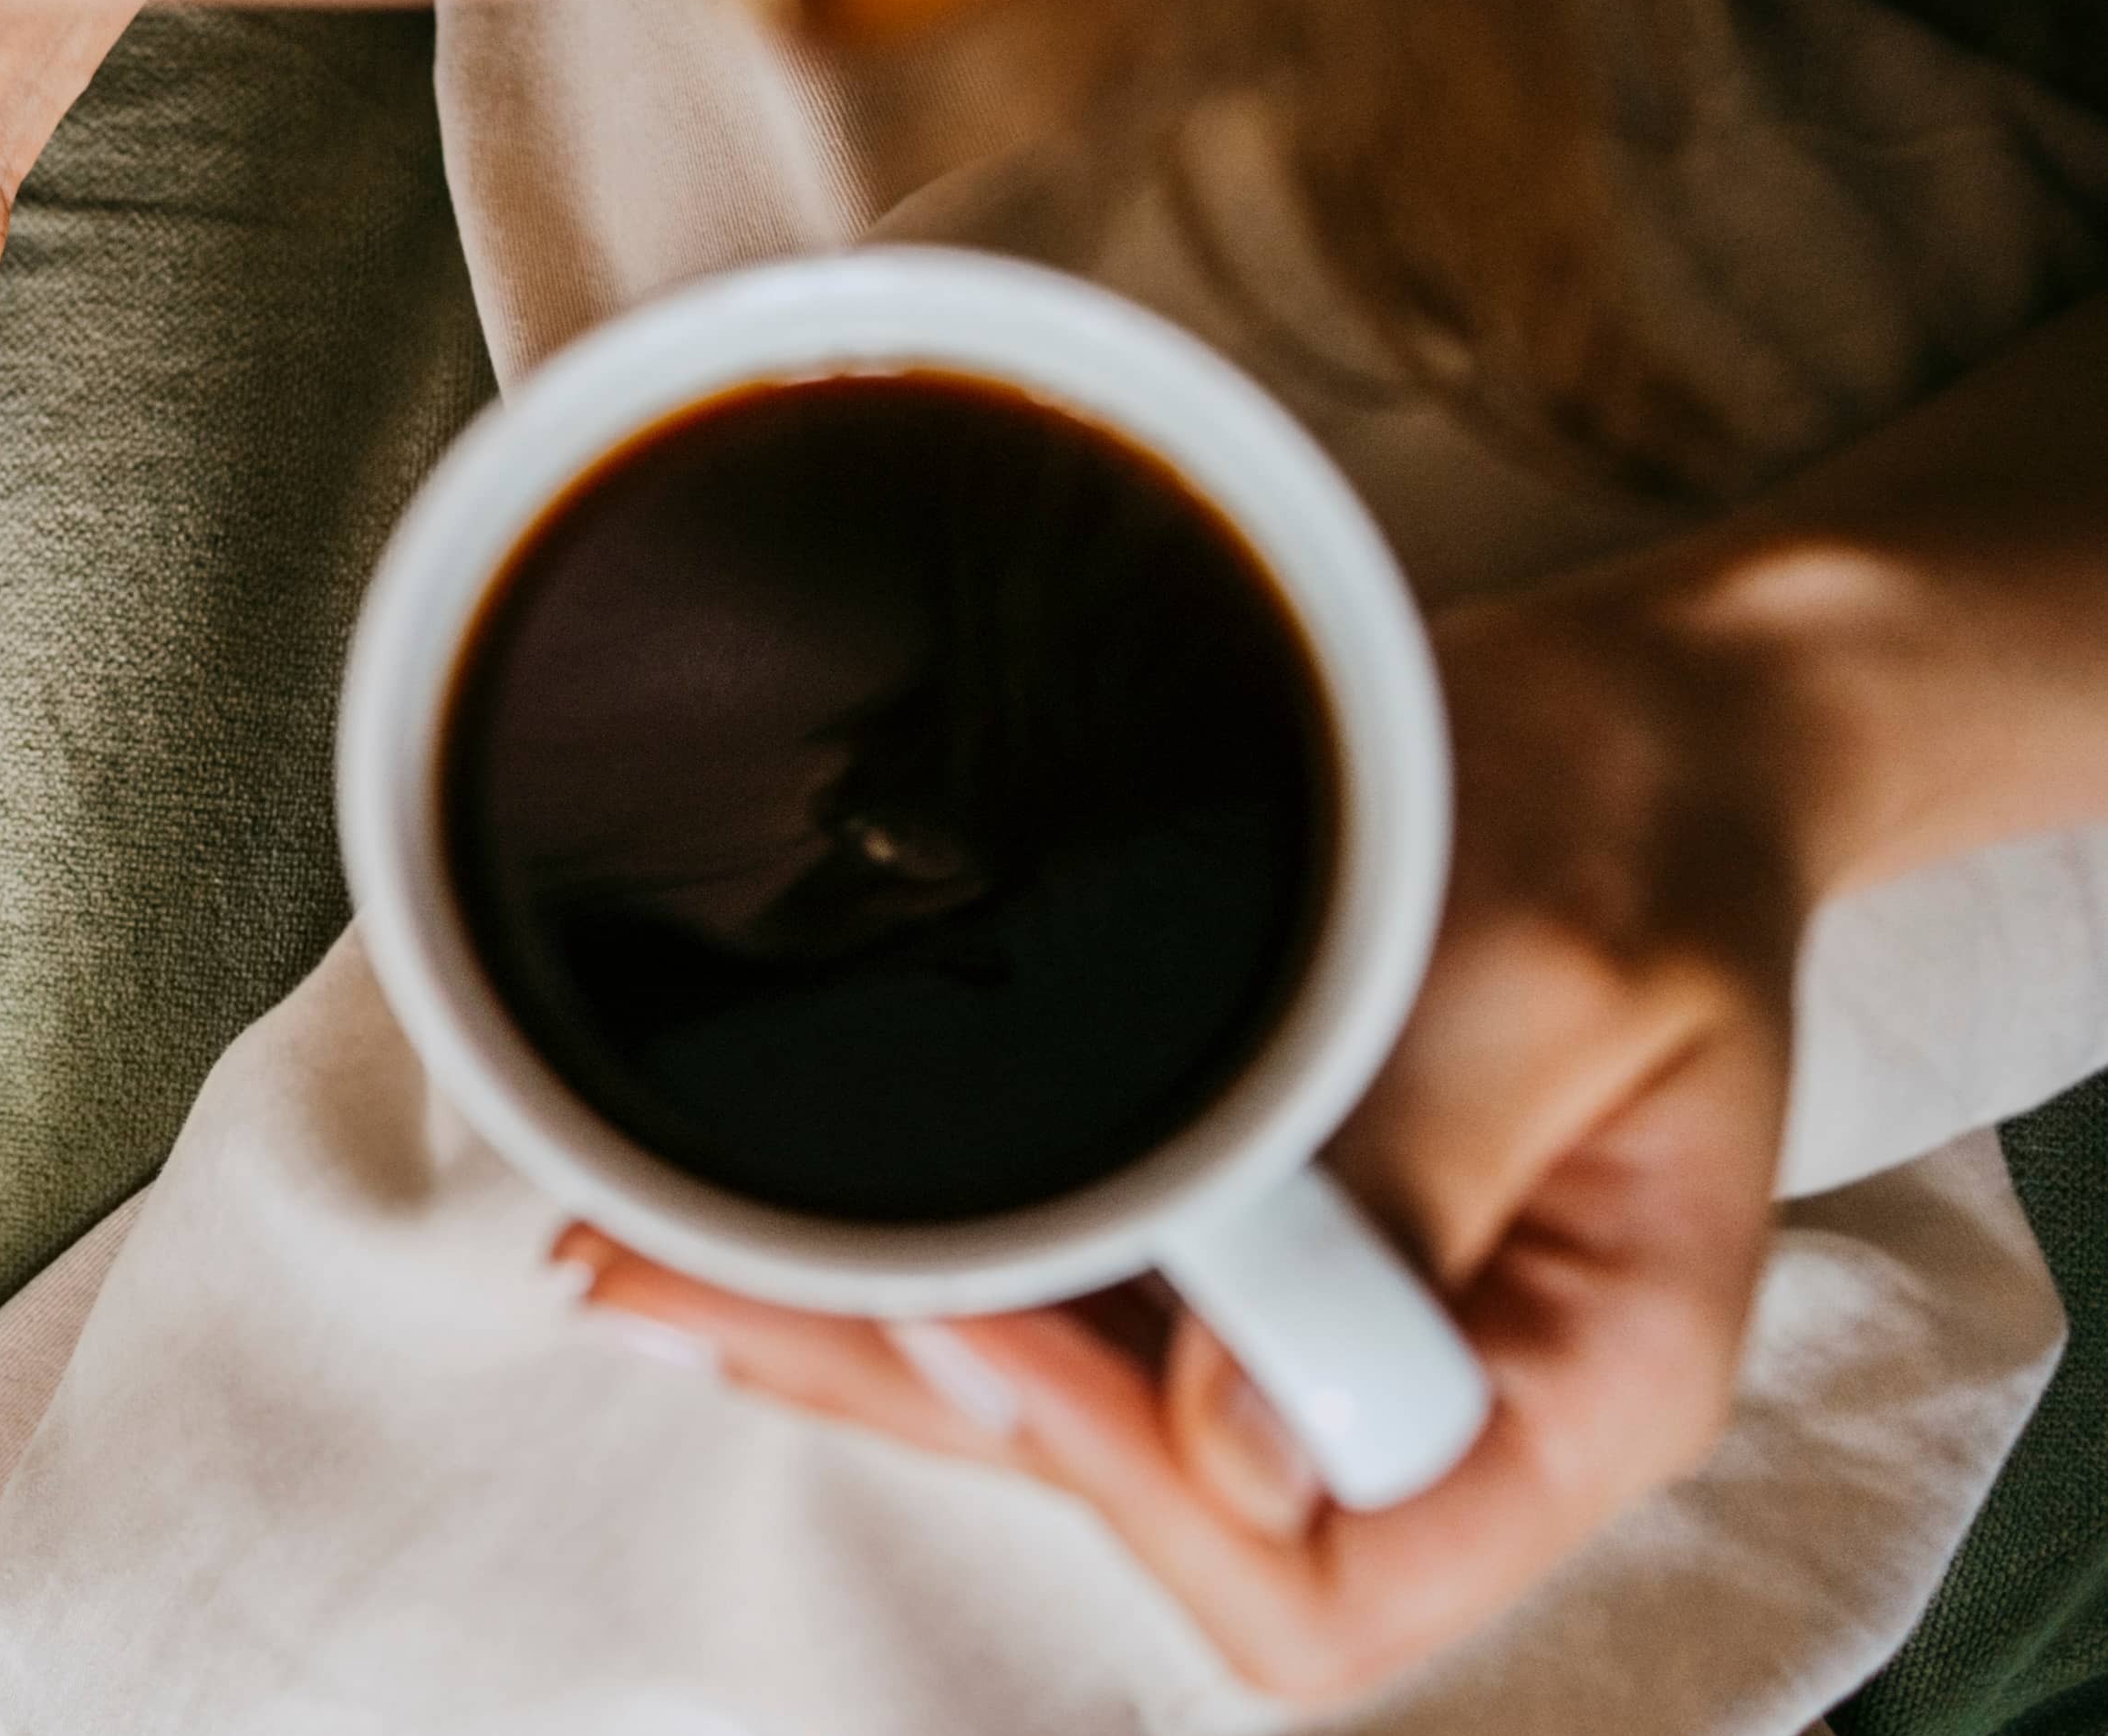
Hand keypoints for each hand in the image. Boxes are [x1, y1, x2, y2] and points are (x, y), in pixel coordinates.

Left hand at [567, 582, 1811, 1702]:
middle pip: (1138, 1499)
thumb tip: (1237, 1452)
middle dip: (904, 1392)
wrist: (1638, 713)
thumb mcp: (1547, 970)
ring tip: (645, 1251)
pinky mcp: (1225, 1237)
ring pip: (1060, 1404)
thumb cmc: (1624, 819)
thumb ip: (1409, 1187)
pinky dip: (914, 1254)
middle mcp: (1431, 1398)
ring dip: (861, 1333)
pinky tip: (761, 1209)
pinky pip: (1057, 1293)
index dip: (1125, 1478)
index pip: (1323, 1571)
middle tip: (670, 1284)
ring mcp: (1306, 1325)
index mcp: (1577, 1393)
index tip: (977, 1320)